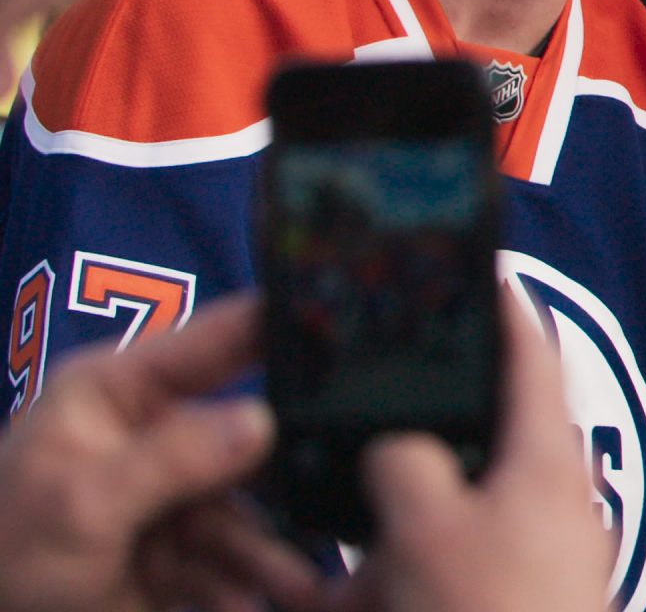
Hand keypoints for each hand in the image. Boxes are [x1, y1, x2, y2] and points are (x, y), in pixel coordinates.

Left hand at [0, 295, 319, 611]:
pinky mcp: (170, 552)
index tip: (348, 324)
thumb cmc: (3, 559)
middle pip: (246, 434)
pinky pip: (227, 562)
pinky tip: (261, 602)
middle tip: (336, 482)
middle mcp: (150, 434)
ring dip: (269, 551)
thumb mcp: (80, 506)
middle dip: (289, 473)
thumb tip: (262, 421)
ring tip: (301, 587)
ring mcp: (163, 496)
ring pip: (244, 510)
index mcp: (118, 393)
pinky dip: (245, 585)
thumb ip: (172, 459)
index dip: (281, 326)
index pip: (215, 339)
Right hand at [319, 303, 609, 611]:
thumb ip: (404, 465)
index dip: (508, 310)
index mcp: (547, 458)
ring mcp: (537, 550)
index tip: (488, 271)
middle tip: (360, 447)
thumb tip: (398, 453)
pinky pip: (445, 566)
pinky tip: (342, 597)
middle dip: (410, 452)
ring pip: (447, 517)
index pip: (534, 357)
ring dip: (389, 531)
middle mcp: (552, 498)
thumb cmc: (491, 611)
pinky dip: (393, 578)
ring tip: (330, 569)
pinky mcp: (516, 593)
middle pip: (477, 442)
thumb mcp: (426, 527)